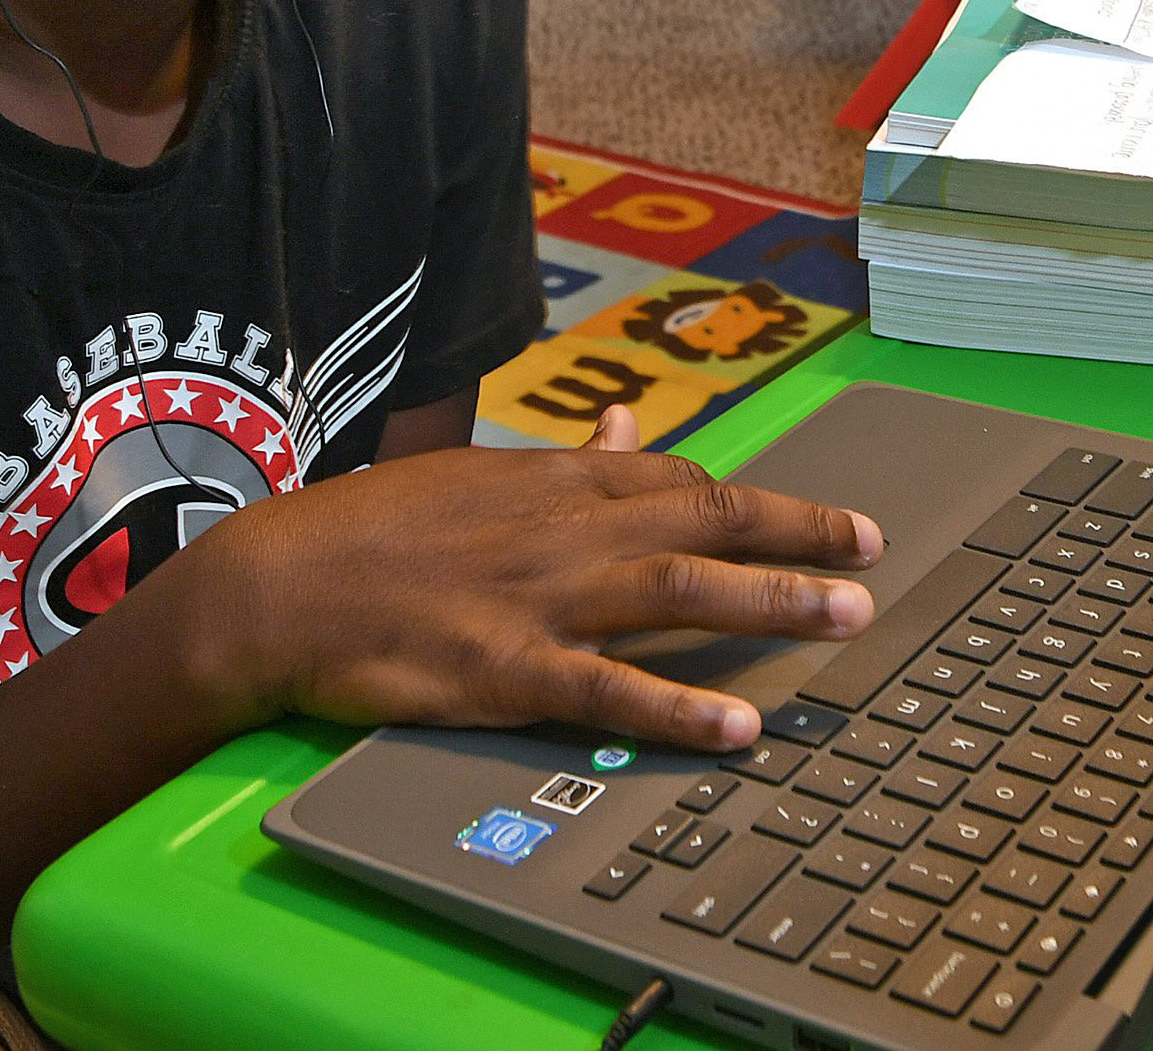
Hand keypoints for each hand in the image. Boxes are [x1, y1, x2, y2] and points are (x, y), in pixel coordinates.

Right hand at [208, 406, 881, 752]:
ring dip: (772, 603)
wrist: (277, 583)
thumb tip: (629, 426)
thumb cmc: (372, 531)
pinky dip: (679, 707)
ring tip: (848, 617)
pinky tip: (739, 726)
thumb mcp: (480, 476)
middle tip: (876, 551)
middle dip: (800, 536)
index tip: (830, 518)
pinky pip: (610, 689)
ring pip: (681, 592)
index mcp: (558, 484)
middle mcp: (566, 530)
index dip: (763, 502)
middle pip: (705, 523)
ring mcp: (541, 599)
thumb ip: (567, 461)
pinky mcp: (506, 670)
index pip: (683, 481)